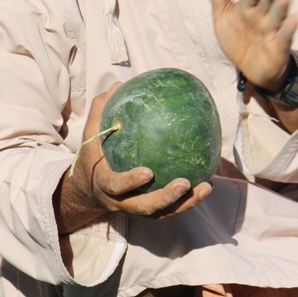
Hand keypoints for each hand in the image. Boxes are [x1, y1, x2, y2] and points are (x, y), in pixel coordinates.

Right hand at [55, 83, 211, 236]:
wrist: (89, 190)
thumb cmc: (94, 156)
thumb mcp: (91, 135)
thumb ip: (101, 111)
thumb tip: (118, 84)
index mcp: (105, 184)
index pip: (116, 186)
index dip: (131, 181)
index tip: (148, 172)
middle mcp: (121, 202)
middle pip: (144, 207)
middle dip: (165, 198)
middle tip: (185, 183)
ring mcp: (137, 209)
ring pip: (163, 212)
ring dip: (185, 203)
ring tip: (206, 186)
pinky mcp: (151, 211)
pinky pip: (172, 209)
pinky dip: (190, 200)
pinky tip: (208, 184)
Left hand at [202, 0, 297, 92]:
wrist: (250, 67)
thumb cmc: (238, 37)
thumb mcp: (223, 17)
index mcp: (249, 7)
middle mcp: (263, 16)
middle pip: (266, 1)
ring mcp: (272, 30)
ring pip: (277, 15)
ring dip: (282, 4)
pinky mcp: (280, 46)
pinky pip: (285, 36)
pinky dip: (289, 28)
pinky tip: (294, 18)